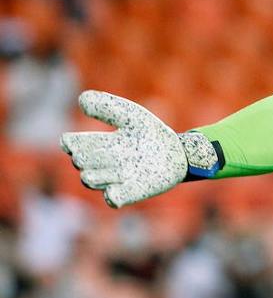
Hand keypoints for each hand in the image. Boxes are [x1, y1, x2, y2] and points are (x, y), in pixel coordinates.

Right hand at [60, 91, 187, 207]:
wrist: (176, 152)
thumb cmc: (147, 133)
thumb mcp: (130, 115)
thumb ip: (107, 107)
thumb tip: (82, 98)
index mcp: (95, 144)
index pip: (72, 144)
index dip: (72, 141)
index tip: (76, 138)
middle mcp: (99, 164)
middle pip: (81, 160)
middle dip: (89, 155)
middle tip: (112, 147)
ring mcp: (113, 180)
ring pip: (91, 180)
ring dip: (99, 173)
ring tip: (117, 166)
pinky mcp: (129, 193)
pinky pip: (113, 199)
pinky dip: (113, 196)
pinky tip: (114, 193)